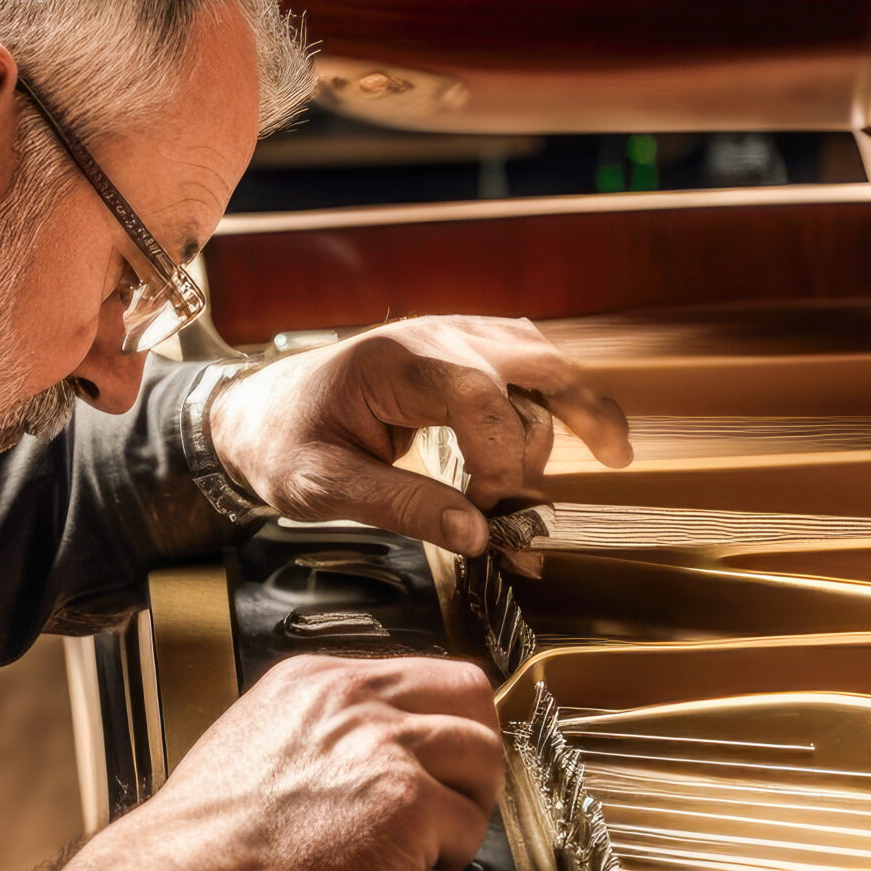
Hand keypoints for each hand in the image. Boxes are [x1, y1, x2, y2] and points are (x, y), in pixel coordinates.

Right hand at [5, 653, 501, 870]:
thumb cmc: (206, 831)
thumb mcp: (257, 735)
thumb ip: (319, 726)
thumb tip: (364, 746)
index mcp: (319, 680)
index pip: (426, 671)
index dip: (444, 718)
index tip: (444, 749)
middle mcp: (357, 702)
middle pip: (471, 696)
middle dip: (474, 748)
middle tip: (461, 789)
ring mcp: (386, 748)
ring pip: (484, 757)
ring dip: (472, 801)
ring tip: (439, 833)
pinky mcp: (406, 805)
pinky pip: (469, 826)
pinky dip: (453, 853)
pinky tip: (416, 864)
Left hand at [210, 317, 633, 554]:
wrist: (257, 412)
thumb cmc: (283, 443)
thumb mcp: (324, 487)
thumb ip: (402, 508)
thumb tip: (479, 535)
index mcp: (397, 361)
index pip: (481, 398)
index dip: (499, 463)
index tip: (487, 515)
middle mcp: (437, 335)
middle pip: (531, 370)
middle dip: (551, 441)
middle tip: (562, 501)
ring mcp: (455, 337)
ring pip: (542, 363)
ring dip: (574, 410)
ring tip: (614, 454)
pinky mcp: (464, 352)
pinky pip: (529, 364)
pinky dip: (561, 396)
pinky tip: (588, 426)